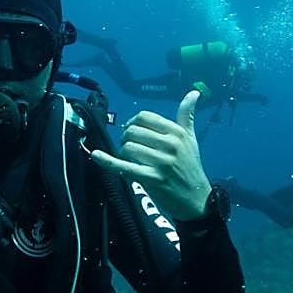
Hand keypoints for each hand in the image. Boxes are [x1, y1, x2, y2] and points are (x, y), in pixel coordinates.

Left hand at [91, 90, 211, 220]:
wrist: (197, 199)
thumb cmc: (191, 166)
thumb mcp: (191, 139)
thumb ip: (187, 115)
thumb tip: (194, 92)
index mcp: (177, 132)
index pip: (145, 117)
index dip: (132, 122)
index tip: (132, 131)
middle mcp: (171, 145)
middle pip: (133, 131)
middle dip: (126, 138)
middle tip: (129, 146)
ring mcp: (162, 163)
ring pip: (128, 148)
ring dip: (123, 152)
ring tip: (129, 158)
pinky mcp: (153, 179)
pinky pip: (125, 167)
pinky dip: (107, 161)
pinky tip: (96, 155)